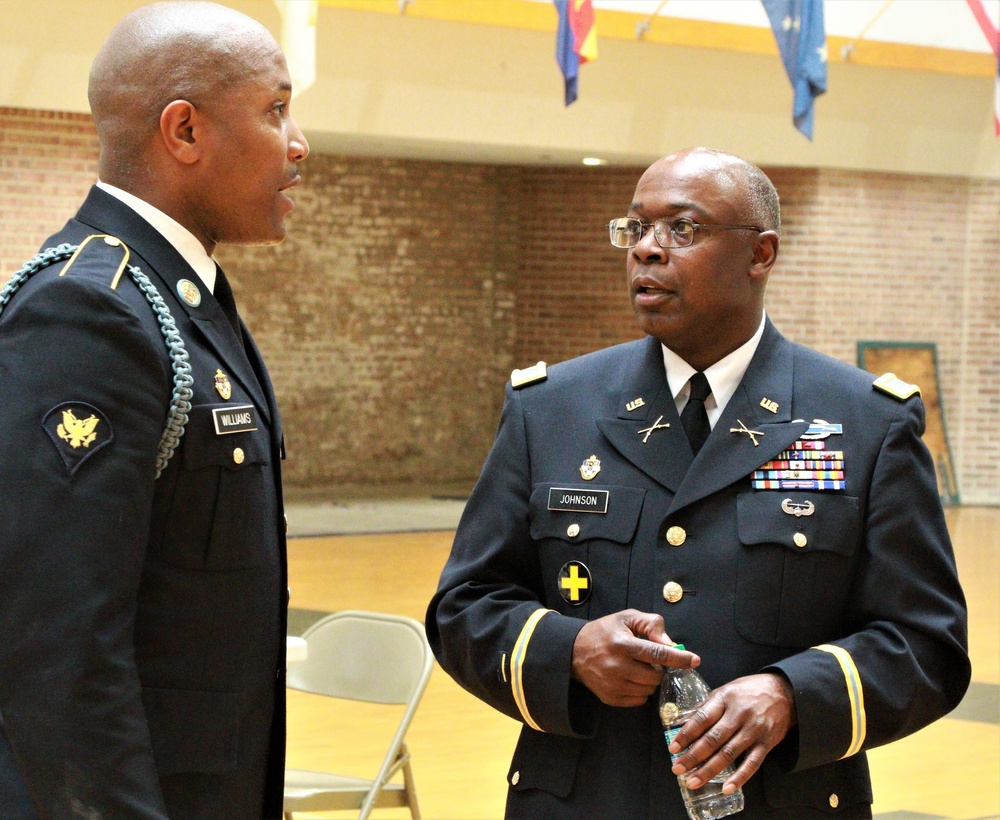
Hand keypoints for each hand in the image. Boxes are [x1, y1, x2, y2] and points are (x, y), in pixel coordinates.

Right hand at [571, 609, 699, 706]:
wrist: (574, 652)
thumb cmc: (605, 631)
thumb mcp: (626, 618)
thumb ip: (651, 625)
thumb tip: (671, 644)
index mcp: (622, 644)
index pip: (657, 653)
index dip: (678, 658)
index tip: (695, 660)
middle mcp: (617, 667)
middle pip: (656, 675)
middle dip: (659, 668)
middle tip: (648, 660)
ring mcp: (613, 685)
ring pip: (649, 690)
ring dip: (650, 680)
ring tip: (637, 668)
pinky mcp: (611, 699)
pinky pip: (640, 700)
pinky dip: (641, 690)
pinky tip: (630, 678)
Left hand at [667, 673, 796, 792]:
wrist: (785, 692)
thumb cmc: (750, 690)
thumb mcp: (727, 689)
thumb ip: (709, 706)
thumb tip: (686, 722)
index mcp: (725, 699)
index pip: (702, 718)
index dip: (686, 734)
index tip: (673, 748)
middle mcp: (738, 715)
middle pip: (713, 739)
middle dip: (693, 756)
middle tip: (678, 769)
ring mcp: (753, 730)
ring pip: (729, 754)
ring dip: (709, 770)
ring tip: (693, 781)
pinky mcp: (766, 743)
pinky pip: (752, 763)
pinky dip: (739, 777)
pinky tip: (726, 788)